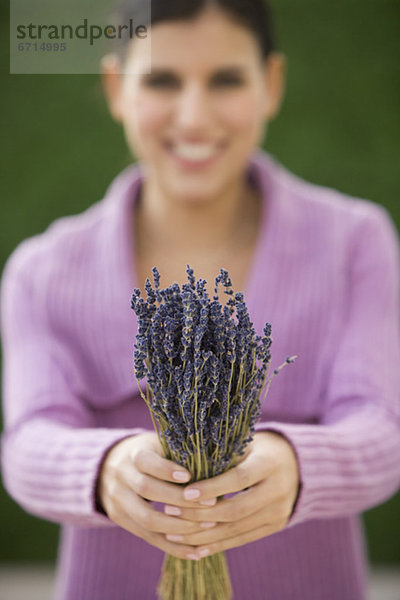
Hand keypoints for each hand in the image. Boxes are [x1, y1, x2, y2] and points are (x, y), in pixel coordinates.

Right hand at [97, 432, 218, 559]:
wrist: (110, 466)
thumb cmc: (151, 453)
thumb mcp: (160, 445)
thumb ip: (180, 453)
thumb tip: (216, 464)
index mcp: (133, 454)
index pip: (146, 462)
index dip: (166, 470)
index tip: (189, 475)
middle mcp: (121, 476)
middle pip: (147, 490)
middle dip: (180, 500)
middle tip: (210, 504)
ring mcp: (117, 500)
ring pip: (146, 519)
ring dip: (179, 527)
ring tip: (207, 527)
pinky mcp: (121, 519)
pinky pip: (148, 537)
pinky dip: (173, 547)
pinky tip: (195, 552)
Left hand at [162, 432, 299, 557]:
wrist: (299, 463)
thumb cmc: (260, 448)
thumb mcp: (246, 443)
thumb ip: (223, 455)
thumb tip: (186, 466)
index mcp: (269, 464)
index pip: (238, 479)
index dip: (212, 488)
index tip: (186, 493)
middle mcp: (277, 490)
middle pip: (236, 509)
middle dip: (200, 514)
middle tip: (171, 511)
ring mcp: (278, 511)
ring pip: (237, 529)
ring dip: (203, 535)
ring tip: (174, 535)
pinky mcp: (276, 526)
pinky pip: (243, 539)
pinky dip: (218, 545)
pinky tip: (195, 549)